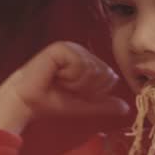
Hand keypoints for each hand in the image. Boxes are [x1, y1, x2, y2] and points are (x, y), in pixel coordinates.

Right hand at [0, 41, 128, 133]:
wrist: (29, 103)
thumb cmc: (52, 102)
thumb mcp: (84, 105)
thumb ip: (104, 104)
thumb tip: (126, 107)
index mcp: (88, 62)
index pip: (110, 77)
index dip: (95, 91)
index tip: (75, 93)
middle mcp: (81, 51)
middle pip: (104, 73)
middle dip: (87, 88)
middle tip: (65, 87)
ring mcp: (71, 47)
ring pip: (93, 69)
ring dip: (76, 83)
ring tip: (59, 81)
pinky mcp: (60, 48)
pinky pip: (79, 64)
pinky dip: (69, 76)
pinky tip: (55, 75)